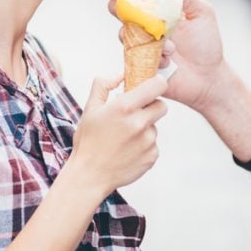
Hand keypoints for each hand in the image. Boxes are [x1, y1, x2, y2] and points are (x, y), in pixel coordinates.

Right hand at [69, 75, 167, 197]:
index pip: (158, 86)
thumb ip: (104, 85)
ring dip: (144, 128)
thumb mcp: (90, 108)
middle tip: (134, 114)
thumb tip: (120, 74)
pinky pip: (153, 144)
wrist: (89, 175)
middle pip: (161, 106)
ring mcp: (148, 141)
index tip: (150, 88)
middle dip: (151, 107)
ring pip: (155, 126)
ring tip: (124, 137)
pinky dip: (144, 145)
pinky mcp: (151, 157)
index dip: (156, 84)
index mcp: (124, 107)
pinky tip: (127, 150)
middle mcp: (139, 123)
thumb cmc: (88, 141)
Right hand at [109, 0, 228, 113]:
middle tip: (123, 1)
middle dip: (117, 3)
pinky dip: (154, 57)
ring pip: (124, 33)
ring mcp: (140, 44)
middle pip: (120, 9)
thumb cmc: (206, 44)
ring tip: (171, 47)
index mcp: (159, 8)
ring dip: (144, 36)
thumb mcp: (202, 13)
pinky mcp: (139, 63)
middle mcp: (145, 24)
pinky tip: (170, 62)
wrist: (208, 78)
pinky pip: (134, 56)